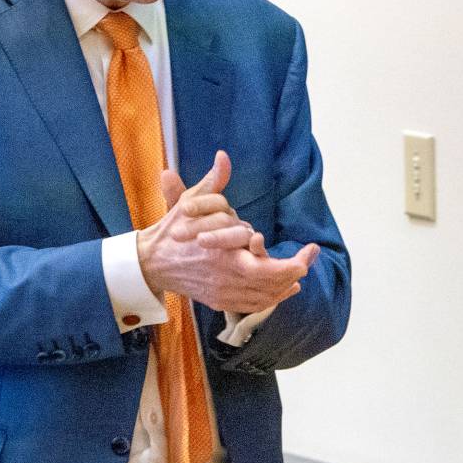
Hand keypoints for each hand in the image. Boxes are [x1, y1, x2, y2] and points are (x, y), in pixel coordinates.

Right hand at [136, 151, 320, 312]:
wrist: (150, 264)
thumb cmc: (172, 232)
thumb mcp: (191, 204)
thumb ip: (213, 182)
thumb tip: (223, 156)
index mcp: (226, 257)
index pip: (272, 268)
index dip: (297, 262)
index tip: (311, 248)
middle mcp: (228, 280)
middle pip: (275, 284)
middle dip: (297, 270)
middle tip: (310, 257)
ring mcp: (225, 294)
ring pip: (267, 297)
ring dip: (286, 286)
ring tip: (300, 273)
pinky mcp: (221, 302)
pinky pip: (253, 305)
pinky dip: (272, 299)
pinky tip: (284, 290)